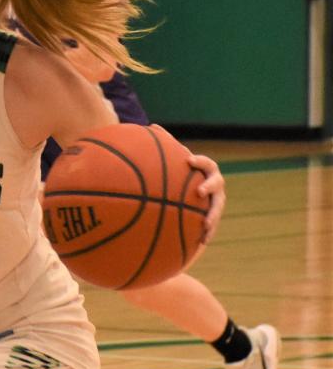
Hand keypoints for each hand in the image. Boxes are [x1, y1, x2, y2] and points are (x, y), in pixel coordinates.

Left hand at [150, 125, 224, 242]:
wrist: (190, 192)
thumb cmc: (180, 175)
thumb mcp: (174, 162)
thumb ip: (166, 145)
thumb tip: (152, 125)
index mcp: (205, 171)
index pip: (207, 164)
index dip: (199, 162)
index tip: (188, 160)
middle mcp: (214, 185)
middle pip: (217, 185)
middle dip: (209, 188)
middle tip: (199, 192)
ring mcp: (215, 202)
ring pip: (217, 208)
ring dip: (212, 217)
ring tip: (205, 225)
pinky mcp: (211, 216)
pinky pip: (211, 226)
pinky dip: (207, 233)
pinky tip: (201, 242)